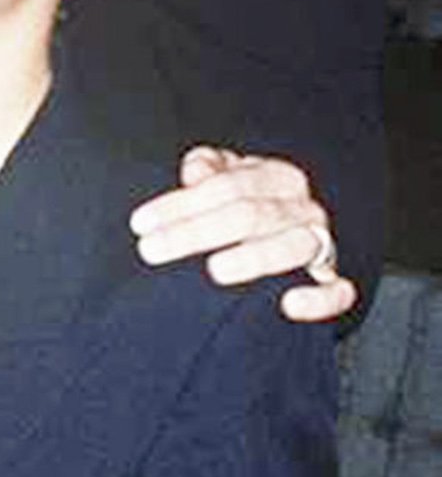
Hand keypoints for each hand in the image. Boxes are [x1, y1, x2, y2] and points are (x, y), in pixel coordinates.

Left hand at [130, 144, 353, 323]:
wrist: (276, 245)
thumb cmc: (239, 211)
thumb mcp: (222, 185)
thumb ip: (208, 171)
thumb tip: (196, 171)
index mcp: (277, 179)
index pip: (228, 186)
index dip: (181, 204)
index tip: (140, 225)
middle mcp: (302, 208)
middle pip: (250, 215)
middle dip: (195, 232)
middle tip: (151, 250)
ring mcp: (320, 245)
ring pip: (292, 246)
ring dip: (253, 259)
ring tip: (214, 271)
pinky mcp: (331, 284)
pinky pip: (335, 292)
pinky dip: (318, 300)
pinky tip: (287, 305)